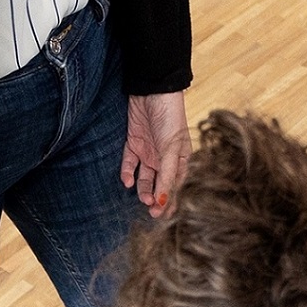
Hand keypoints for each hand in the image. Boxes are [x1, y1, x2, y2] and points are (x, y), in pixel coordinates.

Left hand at [122, 91, 189, 217]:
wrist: (152, 92)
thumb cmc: (170, 118)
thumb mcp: (171, 148)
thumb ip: (167, 175)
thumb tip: (163, 201)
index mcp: (181, 158)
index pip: (176, 184)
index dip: (171, 200)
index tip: (164, 215)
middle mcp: (165, 158)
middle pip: (160, 184)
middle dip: (156, 198)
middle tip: (151, 211)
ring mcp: (149, 152)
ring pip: (145, 177)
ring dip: (142, 189)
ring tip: (141, 198)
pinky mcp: (133, 144)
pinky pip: (129, 163)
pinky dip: (127, 173)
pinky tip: (126, 181)